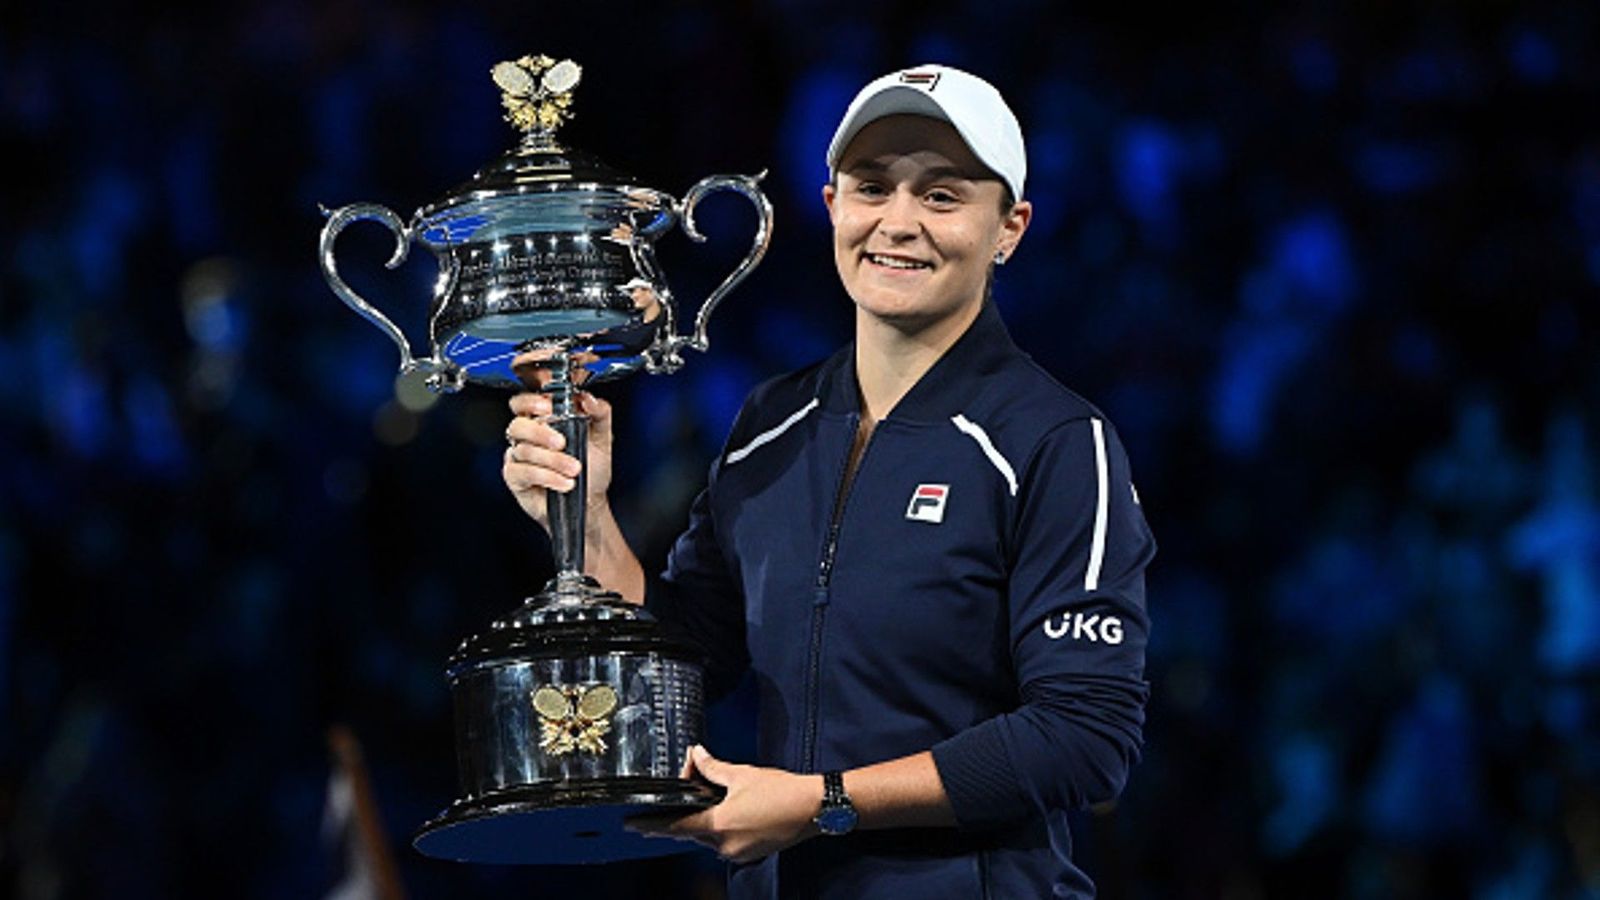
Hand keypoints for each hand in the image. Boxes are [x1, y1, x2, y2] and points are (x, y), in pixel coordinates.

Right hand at [502, 373, 613, 532]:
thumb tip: (588, 398)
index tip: (548, 407)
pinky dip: (546, 477)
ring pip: (523, 450)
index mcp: (544, 420)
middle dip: (540, 433)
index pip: (524, 403)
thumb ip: (600, 413)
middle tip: (562, 442)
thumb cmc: (593, 469)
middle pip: (518, 424)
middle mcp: (528, 437)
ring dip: (552, 460)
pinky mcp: (516, 478)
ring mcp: (519, 457)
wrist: (591, 501)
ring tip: (574, 469)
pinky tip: (563, 482)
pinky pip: (522, 472)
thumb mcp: (603, 438)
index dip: (530, 402)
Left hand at [629, 746, 822, 862]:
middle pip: (693, 831)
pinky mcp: (751, 853)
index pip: (676, 827)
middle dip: (685, 815)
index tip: (631, 826)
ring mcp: (738, 853)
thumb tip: (694, 754)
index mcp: (718, 825)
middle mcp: (725, 845)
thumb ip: (712, 767)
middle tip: (683, 793)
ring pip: (710, 837)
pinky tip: (731, 811)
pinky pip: (726, 842)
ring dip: (706, 821)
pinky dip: (722, 828)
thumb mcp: (742, 774)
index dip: (651, 826)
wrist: (814, 808)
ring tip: (714, 798)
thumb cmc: (781, 791)